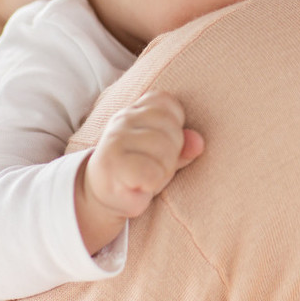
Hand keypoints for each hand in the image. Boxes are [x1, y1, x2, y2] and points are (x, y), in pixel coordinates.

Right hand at [75, 91, 204, 252]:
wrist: (100, 196)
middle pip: (172, 130)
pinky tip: (139, 185)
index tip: (161, 144)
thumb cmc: (138, 171)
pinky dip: (151, 184)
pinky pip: (151, 173)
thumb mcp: (164, 155)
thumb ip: (183, 146)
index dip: (175, 127)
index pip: (167, 103)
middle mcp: (123, 119)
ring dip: (163, 171)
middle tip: (154, 166)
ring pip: (164, 152)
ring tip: (147, 176)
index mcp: (136, 110)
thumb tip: (199, 142)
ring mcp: (115, 140)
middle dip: (172, 154)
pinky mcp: (111, 164)